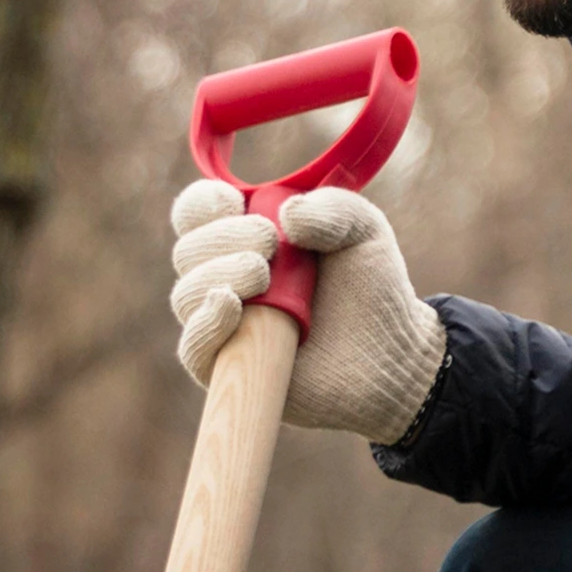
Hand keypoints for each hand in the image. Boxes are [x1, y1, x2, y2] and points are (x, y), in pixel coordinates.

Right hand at [168, 181, 444, 443]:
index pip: (197, 213)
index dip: (204, 205)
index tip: (234, 203)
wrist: (387, 355)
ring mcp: (219, 324)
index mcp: (245, 237)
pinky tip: (229, 305)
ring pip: (185, 295)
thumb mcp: (363, 232)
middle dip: (221, 239)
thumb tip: (287, 215)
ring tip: (262, 276)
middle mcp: (223, 278)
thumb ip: (333, 209)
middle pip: (187, 251)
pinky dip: (205, 322)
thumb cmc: (370, 291)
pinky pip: (192, 346)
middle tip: (269, 242)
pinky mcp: (222, 368)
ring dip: (217, 276)